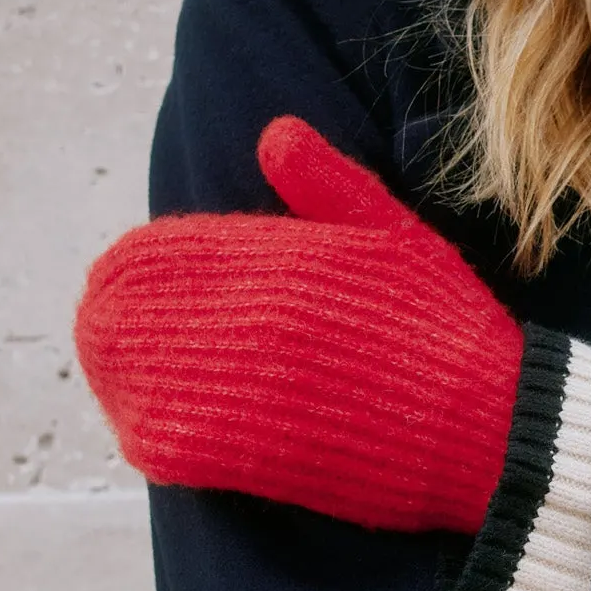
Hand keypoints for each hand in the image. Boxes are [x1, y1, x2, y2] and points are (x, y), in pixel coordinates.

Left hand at [74, 116, 525, 529]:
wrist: (485, 428)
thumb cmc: (444, 324)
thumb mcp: (396, 234)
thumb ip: (328, 184)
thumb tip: (273, 132)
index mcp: (281, 260)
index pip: (161, 252)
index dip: (133, 264)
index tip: (124, 271)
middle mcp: (251, 322)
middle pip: (132, 316)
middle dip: (112, 315)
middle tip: (104, 319)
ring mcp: (245, 392)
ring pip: (134, 379)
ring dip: (117, 372)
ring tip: (115, 367)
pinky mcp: (249, 458)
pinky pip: (161, 442)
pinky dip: (144, 428)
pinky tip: (143, 419)